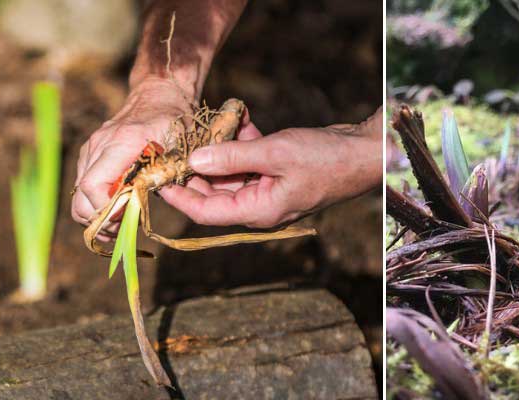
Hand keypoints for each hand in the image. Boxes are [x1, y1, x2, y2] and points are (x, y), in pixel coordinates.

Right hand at [72, 78, 192, 233]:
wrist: (161, 94)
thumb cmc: (177, 121)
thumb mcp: (181, 149)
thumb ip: (166, 177)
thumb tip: (150, 208)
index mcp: (122, 143)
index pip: (94, 187)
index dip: (106, 211)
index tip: (126, 220)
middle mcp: (100, 145)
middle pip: (81, 197)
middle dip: (99, 220)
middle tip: (123, 230)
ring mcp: (92, 147)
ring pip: (79, 195)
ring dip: (97, 213)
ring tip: (121, 222)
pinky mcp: (91, 152)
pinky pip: (85, 184)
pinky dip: (96, 201)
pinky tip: (117, 206)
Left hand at [160, 108, 382, 227]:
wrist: (363, 153)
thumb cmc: (325, 159)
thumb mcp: (275, 154)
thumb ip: (233, 157)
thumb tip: (193, 160)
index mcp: (259, 210)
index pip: (206, 211)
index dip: (178, 195)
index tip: (155, 176)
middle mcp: (260, 204)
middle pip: (214, 192)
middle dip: (195, 167)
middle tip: (175, 142)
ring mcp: (270, 189)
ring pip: (231, 173)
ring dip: (221, 149)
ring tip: (212, 123)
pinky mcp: (278, 173)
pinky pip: (249, 162)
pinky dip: (243, 143)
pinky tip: (241, 120)